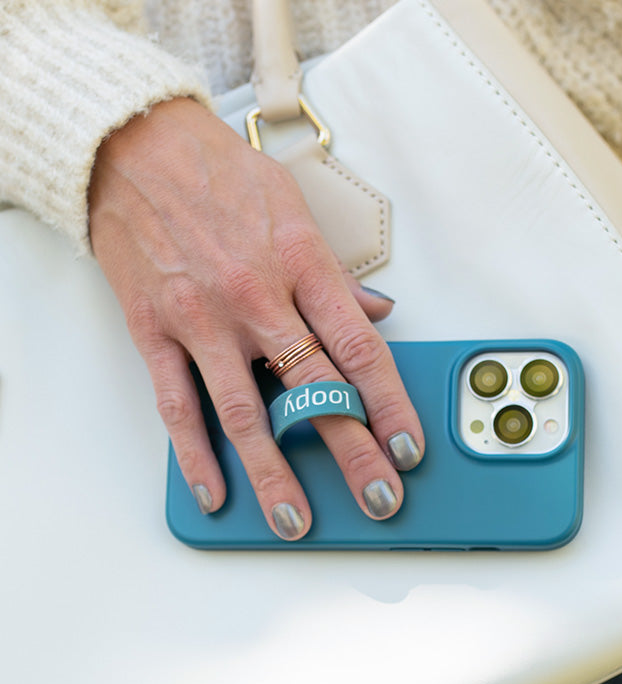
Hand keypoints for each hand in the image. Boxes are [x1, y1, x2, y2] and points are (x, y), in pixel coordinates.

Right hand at [89, 97, 423, 539]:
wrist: (134, 146)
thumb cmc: (221, 174)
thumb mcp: (296, 209)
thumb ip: (337, 274)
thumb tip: (380, 312)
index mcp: (303, 265)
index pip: (360, 350)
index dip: (390, 406)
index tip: (408, 447)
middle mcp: (257, 297)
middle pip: (315, 391)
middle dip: (353, 452)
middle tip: (380, 498)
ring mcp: (203, 319)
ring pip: (245, 413)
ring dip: (274, 473)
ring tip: (296, 520)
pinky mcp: (155, 331)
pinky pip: (177, 405)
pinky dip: (194, 455)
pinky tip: (214, 492)